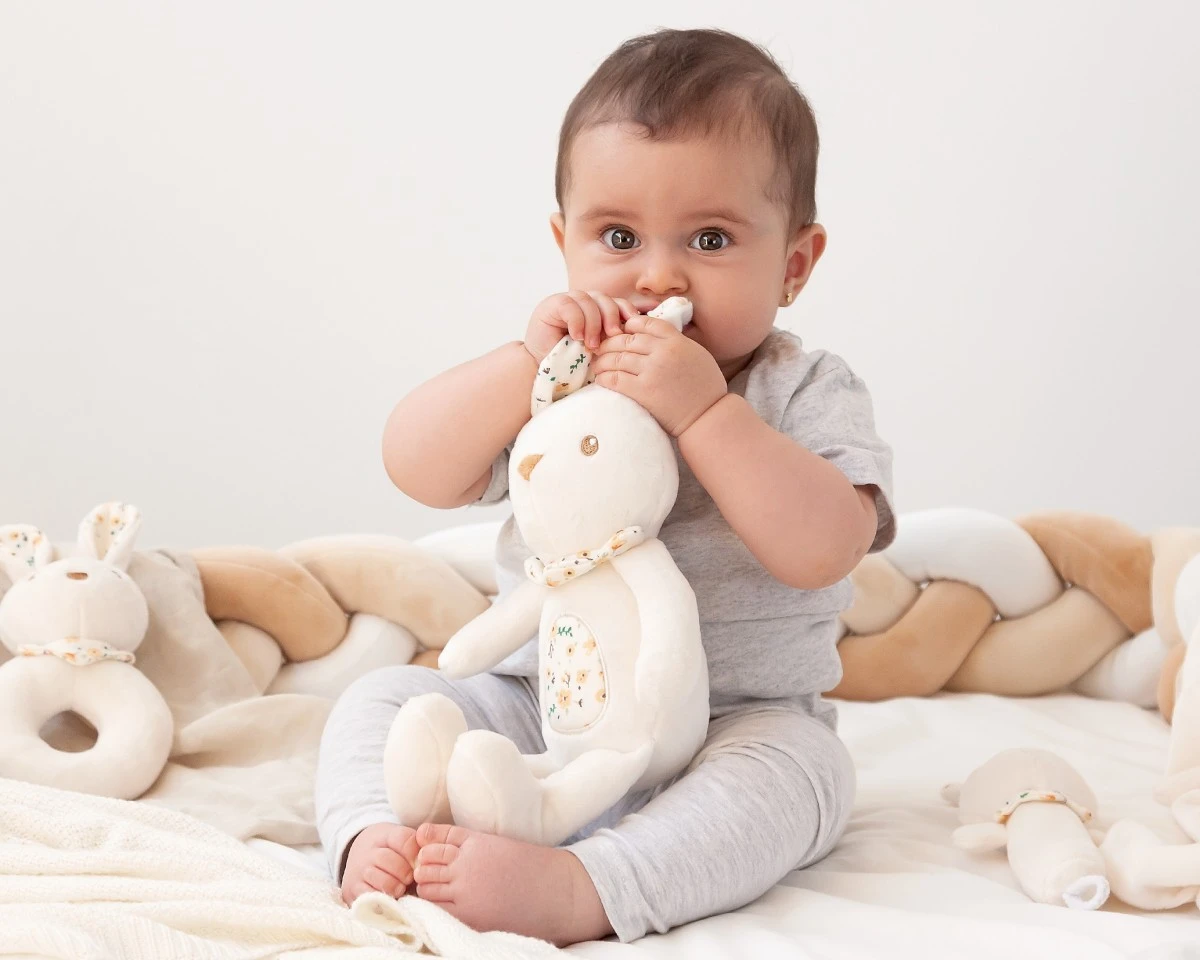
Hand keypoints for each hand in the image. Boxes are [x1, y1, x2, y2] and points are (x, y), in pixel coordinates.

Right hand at [341, 822, 419, 904]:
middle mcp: (368, 851)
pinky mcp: (353, 889)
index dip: (414, 852)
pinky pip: (371, 897)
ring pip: (383, 881)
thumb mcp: (401, 843)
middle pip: (389, 860)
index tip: (419, 862)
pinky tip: (389, 898)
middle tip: (409, 878)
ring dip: (396, 887)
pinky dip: (384, 899)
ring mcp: (359, 871)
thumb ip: (415, 848)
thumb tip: (425, 863)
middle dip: (405, 872)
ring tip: (400, 888)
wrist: (360, 859)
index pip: (402, 838)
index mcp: (384, 835)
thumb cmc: (391, 853)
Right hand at [523, 291, 637, 360]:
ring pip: (588, 299)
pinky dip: (577, 320)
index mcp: (597, 312)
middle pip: (605, 298)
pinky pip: (569, 304)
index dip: (626, 311)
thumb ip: (613, 338)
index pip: (616, 303)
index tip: (633, 327)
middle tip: (612, 336)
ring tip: (590, 344)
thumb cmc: (572, 363)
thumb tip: (639, 330)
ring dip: (593, 323)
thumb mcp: (599, 350)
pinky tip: (576, 337)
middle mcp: (583, 303)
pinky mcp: (551, 305)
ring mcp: (567, 302)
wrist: (543, 371)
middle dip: (612, 317)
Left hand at [591, 314, 727, 436]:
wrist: (708, 415)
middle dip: (609, 343)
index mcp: (676, 340)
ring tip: (597, 365)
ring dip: (603, 361)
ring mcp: (652, 371)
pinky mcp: (643, 391)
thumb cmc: (706, 387)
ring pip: (617, 357)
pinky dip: (604, 378)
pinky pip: (616, 379)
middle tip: (600, 349)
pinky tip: (601, 379)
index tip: (621, 332)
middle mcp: (662, 351)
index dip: (629, 325)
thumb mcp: (696, 354)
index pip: (645, 323)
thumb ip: (676, 342)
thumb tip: (657, 338)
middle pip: (626, 339)